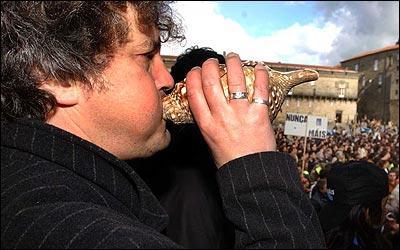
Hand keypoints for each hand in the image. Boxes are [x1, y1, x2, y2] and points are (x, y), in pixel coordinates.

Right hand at [185, 52, 276, 167]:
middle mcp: (221, 116)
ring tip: (232, 56)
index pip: (194, 93)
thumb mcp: (210, 140)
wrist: (251, 172)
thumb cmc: (230, 159)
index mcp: (207, 124)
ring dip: (233, 63)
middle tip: (212, 61)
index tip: (196, 70)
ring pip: (234, 80)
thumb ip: (207, 120)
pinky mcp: (259, 114)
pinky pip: (260, 88)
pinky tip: (258, 66)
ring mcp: (241, 114)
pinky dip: (260, 74)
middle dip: (210, 66)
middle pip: (211, 82)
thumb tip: (206, 102)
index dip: (194, 77)